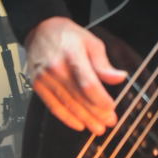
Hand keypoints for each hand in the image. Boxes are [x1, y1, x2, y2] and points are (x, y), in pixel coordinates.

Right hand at [25, 17, 126, 133]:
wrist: (41, 29)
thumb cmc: (68, 35)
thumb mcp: (91, 43)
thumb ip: (103, 64)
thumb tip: (119, 77)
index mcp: (72, 55)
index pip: (88, 84)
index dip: (101, 99)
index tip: (112, 107)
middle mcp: (56, 68)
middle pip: (79, 97)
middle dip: (96, 113)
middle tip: (109, 122)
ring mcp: (45, 78)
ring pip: (67, 105)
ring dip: (84, 119)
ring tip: (98, 128)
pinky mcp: (38, 86)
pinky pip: (53, 106)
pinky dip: (67, 118)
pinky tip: (78, 124)